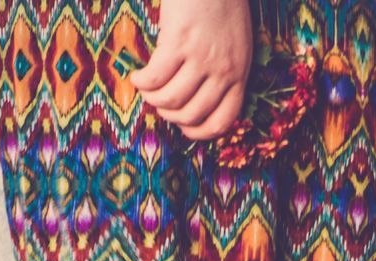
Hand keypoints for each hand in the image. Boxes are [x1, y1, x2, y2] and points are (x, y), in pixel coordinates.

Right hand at [129, 0, 253, 140]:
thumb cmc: (222, 4)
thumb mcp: (235, 44)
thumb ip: (224, 71)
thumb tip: (199, 100)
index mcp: (239, 73)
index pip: (222, 121)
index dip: (199, 133)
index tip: (185, 128)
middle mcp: (222, 70)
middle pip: (190, 115)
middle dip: (170, 116)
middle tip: (159, 103)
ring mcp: (201, 57)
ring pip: (170, 100)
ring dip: (152, 99)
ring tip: (146, 88)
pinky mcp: (178, 42)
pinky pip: (154, 78)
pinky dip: (141, 82)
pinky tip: (136, 76)